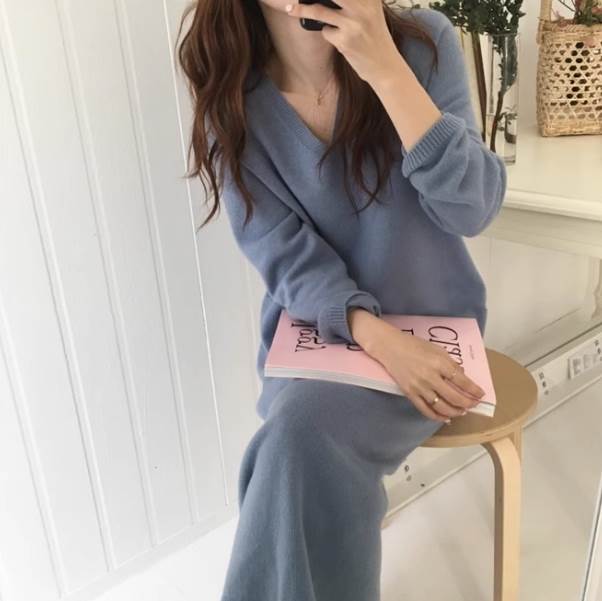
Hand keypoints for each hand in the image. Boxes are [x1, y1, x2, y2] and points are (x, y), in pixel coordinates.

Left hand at [283, 0, 401, 84]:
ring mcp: (353, 24)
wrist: (385, 66)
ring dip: (302, 10)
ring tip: (290, 9)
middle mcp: (363, 8)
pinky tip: (340, 40)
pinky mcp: (345, 41)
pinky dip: (329, 34)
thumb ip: (358, 3)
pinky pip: (326, 32)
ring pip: (319, 11)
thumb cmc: (376, 38)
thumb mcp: (373, 13)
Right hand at [366, 321, 485, 422]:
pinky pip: (426, 410)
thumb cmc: (413, 345)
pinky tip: (445, 418)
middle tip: (474, 404)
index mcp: (439, 363)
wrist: (390, 347)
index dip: (473, 390)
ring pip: (442, 407)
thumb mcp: (436, 349)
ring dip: (455, 412)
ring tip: (462, 411)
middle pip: (454, 397)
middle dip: (468, 403)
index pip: (462, 381)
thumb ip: (450, 363)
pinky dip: (437, 416)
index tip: (480, 394)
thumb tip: (462, 375)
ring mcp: (420, 387)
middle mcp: (431, 377)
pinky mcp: (410, 393)